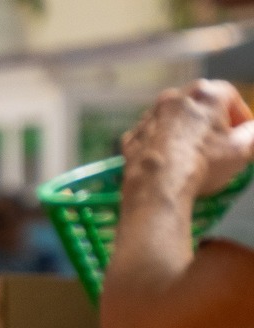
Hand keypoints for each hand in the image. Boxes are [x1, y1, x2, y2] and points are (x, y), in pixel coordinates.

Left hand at [123, 80, 253, 199]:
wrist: (157, 187)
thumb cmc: (204, 164)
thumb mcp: (242, 149)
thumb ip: (251, 133)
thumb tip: (250, 130)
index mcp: (205, 93)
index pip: (229, 96)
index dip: (239, 115)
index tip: (241, 132)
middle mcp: (175, 97)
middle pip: (199, 105)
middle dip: (210, 122)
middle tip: (218, 142)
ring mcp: (150, 116)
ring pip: (173, 119)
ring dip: (183, 131)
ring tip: (191, 153)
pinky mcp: (132, 137)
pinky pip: (150, 135)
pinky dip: (159, 143)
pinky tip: (166, 159)